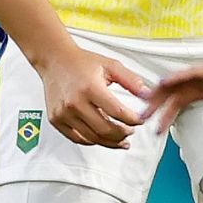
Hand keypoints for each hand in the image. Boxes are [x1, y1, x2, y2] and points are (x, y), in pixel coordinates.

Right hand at [36, 46, 150, 148]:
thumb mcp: (110, 65)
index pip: (117, 112)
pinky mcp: (56, 120)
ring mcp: (63, 113)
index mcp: (90, 88)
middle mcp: (75, 102)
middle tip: (131, 131)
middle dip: (123, 134)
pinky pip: (78, 138)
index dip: (133, 120)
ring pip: (92, 138)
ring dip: (110, 142)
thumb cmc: (81, 62)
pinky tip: (102, 139)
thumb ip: (131, 80)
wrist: (55, 60)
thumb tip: (147, 95)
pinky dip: (93, 141)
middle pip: (105, 129)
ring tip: (121, 139)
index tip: (140, 120)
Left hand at [146, 55, 202, 127]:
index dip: (166, 115)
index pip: (180, 103)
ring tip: (146, 102)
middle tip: (140, 118)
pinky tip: (165, 82)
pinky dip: (177, 77)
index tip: (154, 129)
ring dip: (161, 92)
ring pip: (178, 83)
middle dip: (156, 105)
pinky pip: (192, 73)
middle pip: (173, 93)